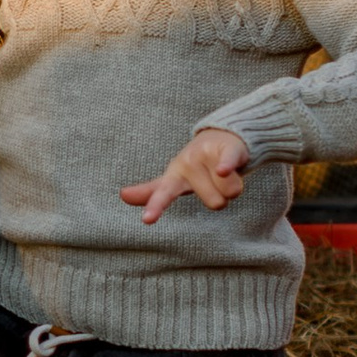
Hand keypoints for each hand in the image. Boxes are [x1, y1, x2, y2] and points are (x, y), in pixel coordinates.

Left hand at [123, 126, 251, 226]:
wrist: (224, 136)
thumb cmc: (198, 165)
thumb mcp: (175, 178)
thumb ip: (152, 192)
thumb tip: (122, 195)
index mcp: (175, 175)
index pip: (163, 194)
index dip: (156, 206)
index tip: (147, 220)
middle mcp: (189, 164)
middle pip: (215, 203)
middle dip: (222, 196)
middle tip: (216, 182)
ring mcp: (206, 155)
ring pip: (230, 193)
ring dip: (234, 187)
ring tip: (227, 173)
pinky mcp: (226, 148)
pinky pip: (227, 163)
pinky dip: (227, 167)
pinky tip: (223, 170)